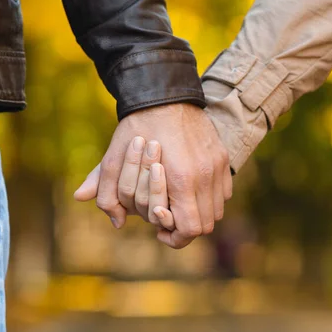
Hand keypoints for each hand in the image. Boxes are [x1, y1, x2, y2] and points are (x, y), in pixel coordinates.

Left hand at [74, 103, 231, 247]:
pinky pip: (223, 192)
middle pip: (205, 225)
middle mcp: (204, 175)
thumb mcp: (115, 158)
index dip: (175, 238)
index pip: (189, 229)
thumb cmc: (137, 127)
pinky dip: (209, 198)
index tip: (160, 232)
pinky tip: (190, 188)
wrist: (164, 93)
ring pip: (216, 210)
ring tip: (178, 204)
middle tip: (167, 219)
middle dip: (185, 228)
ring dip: (198, 213)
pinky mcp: (222, 157)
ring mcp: (216, 166)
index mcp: (181, 179)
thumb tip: (116, 223)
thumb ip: (108, 192)